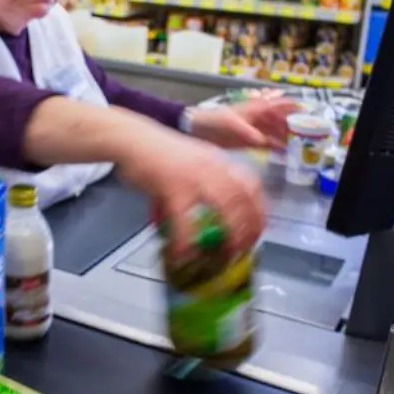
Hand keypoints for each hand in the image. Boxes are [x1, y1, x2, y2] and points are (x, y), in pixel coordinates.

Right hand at [114, 127, 266, 259]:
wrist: (132, 139)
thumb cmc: (157, 151)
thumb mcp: (190, 161)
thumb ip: (203, 182)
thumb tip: (209, 209)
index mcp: (218, 161)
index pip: (250, 184)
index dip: (259, 208)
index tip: (261, 226)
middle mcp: (213, 167)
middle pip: (244, 199)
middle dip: (250, 226)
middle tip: (247, 247)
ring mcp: (195, 177)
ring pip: (225, 209)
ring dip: (230, 234)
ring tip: (226, 254)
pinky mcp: (174, 188)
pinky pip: (184, 221)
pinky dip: (185, 241)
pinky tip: (182, 253)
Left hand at [190, 90, 300, 149]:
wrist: (198, 129)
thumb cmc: (215, 121)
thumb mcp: (232, 125)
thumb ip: (248, 133)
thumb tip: (263, 141)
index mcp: (256, 109)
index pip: (278, 105)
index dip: (292, 106)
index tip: (306, 109)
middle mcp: (258, 118)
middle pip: (280, 121)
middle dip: (293, 126)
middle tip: (308, 134)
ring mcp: (255, 130)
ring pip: (275, 133)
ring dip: (286, 138)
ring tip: (300, 146)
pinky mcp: (249, 141)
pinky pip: (267, 144)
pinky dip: (276, 148)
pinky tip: (284, 153)